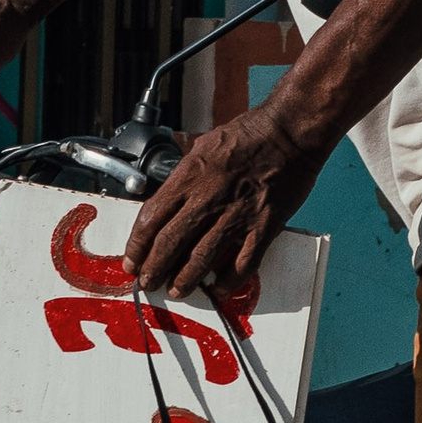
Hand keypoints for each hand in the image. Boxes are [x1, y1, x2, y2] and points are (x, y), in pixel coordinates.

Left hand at [121, 105, 329, 299]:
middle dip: (154, 269)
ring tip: (178, 290)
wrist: (289, 131)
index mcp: (189, 176)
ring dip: (186, 280)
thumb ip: (184, 172)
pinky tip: (221, 287)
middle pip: (170, 243)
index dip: (137, 246)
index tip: (132, 260)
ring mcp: (236, 214)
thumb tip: (169, 191)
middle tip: (149, 283)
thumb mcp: (204, 145)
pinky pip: (242, 263)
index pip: (151, 218)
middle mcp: (208, 197)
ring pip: (201, 258)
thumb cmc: (250, 134)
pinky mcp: (263, 226)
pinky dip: (230, 280)